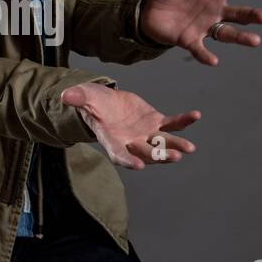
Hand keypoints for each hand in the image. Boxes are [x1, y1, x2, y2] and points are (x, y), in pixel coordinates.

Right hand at [61, 82, 200, 170]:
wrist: (106, 102)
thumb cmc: (92, 103)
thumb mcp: (84, 97)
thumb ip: (78, 98)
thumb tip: (65, 95)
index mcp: (112, 140)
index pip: (120, 154)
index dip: (129, 160)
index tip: (139, 166)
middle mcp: (131, 142)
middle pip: (146, 152)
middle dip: (160, 155)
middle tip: (174, 157)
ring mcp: (145, 134)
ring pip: (162, 142)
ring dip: (175, 145)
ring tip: (189, 148)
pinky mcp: (156, 123)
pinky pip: (172, 124)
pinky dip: (184, 121)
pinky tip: (195, 116)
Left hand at [140, 0, 261, 65]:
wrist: (149, 8)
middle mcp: (215, 10)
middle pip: (239, 13)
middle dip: (252, 15)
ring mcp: (205, 26)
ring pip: (227, 33)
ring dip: (241, 37)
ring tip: (256, 41)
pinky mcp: (190, 40)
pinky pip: (201, 49)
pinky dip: (206, 55)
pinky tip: (214, 61)